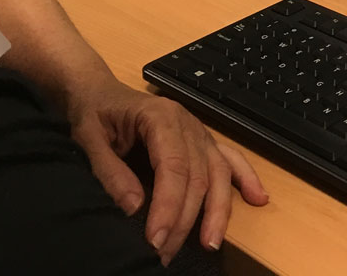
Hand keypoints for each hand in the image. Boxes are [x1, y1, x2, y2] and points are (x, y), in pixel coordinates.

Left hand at [67, 81, 267, 264]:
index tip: (155, 239)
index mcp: (161, 117)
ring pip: (219, 172)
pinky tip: (258, 199)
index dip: (168, 206)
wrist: (98, 92)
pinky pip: (229, 160)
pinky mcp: (202, 142)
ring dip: (219, 210)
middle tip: (164, 254)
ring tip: (211, 244)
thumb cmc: (94, 113)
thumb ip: (110, 171)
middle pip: (198, 175)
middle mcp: (187, 124)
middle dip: (185, 219)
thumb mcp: (88, 139)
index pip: (173, 166)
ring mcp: (199, 133)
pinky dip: (246, 178)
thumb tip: (134, 207)